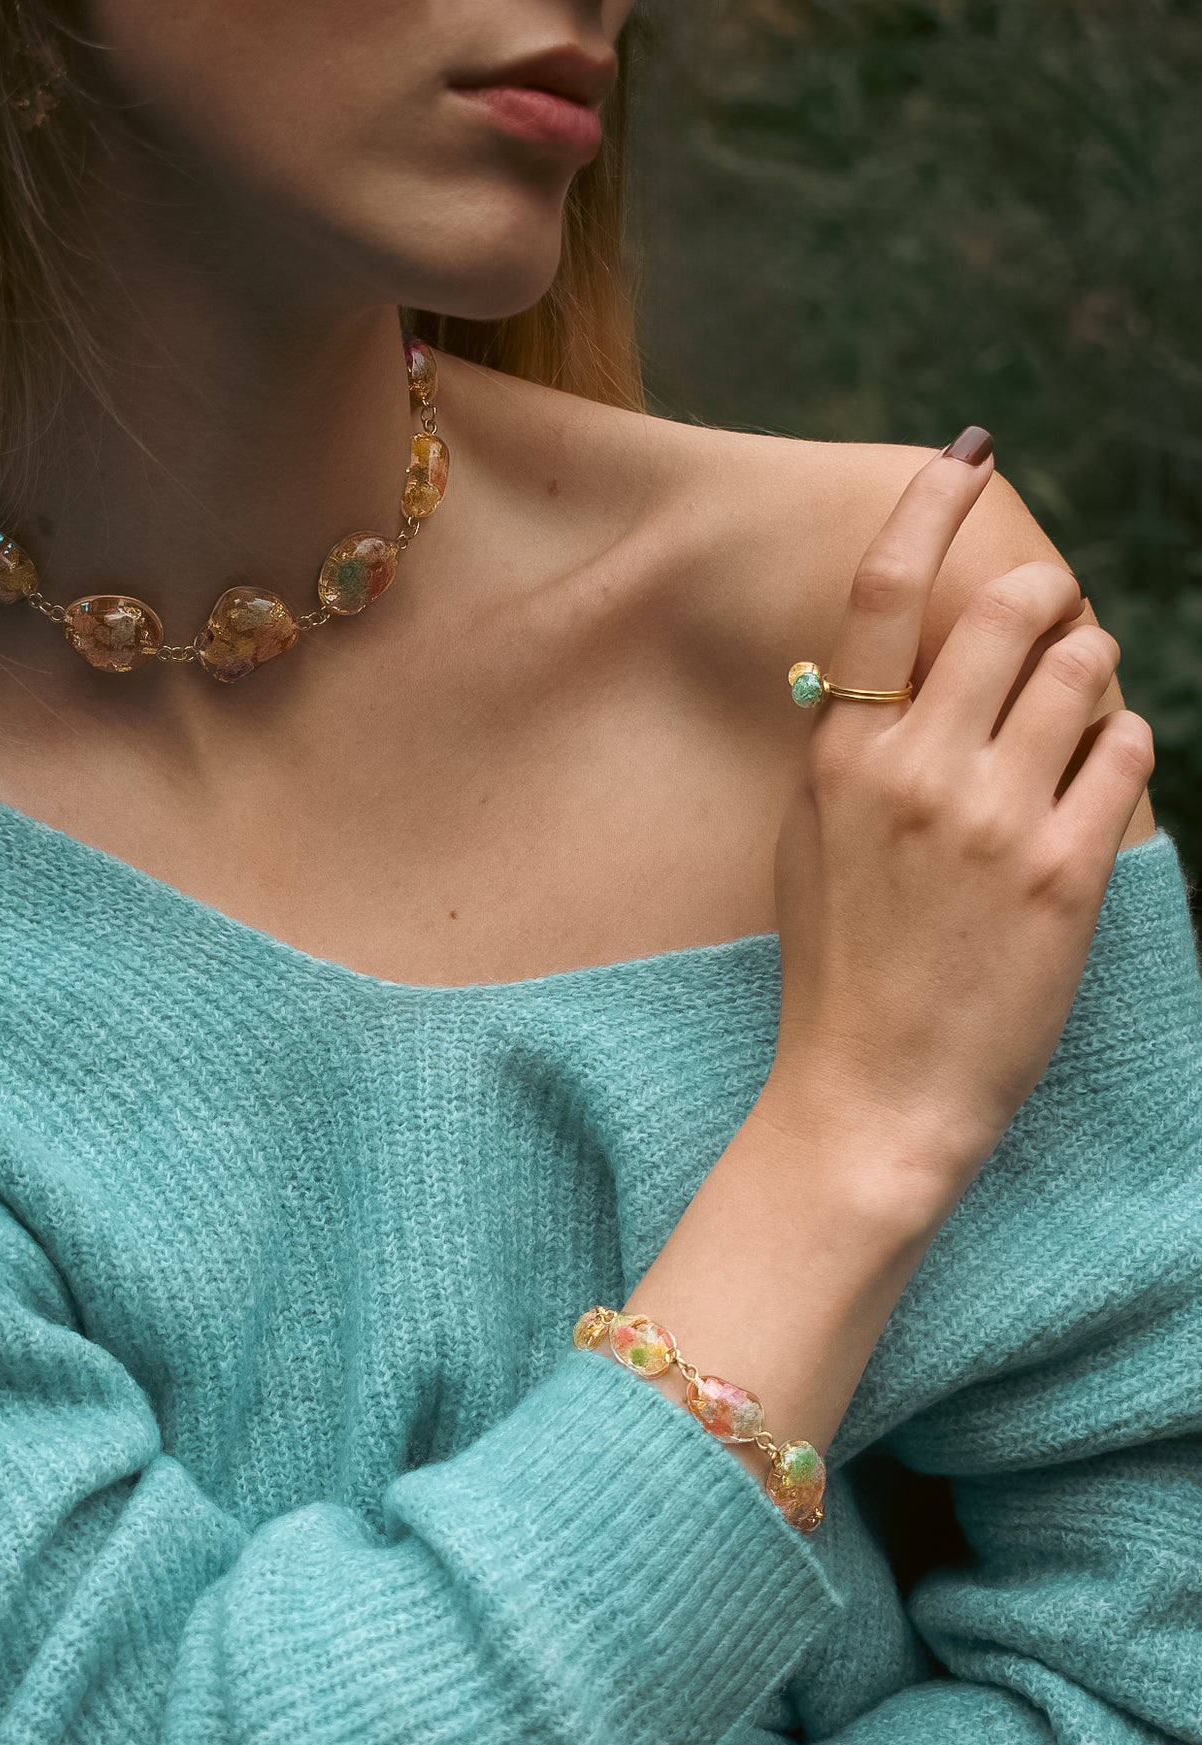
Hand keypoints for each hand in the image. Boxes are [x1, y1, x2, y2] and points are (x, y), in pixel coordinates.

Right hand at [765, 431, 1152, 1205]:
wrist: (870, 1096)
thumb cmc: (837, 973)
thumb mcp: (812, 844)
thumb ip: (854, 748)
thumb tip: (906, 670)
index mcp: (843, 756)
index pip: (888, 589)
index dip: (933, 501)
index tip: (968, 453)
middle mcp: (916, 768)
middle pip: (1019, 607)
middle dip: (1050, 605)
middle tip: (1051, 636)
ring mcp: (992, 818)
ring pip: (1087, 667)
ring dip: (1093, 678)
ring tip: (1069, 729)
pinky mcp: (1061, 870)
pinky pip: (1127, 748)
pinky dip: (1119, 752)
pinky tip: (1088, 794)